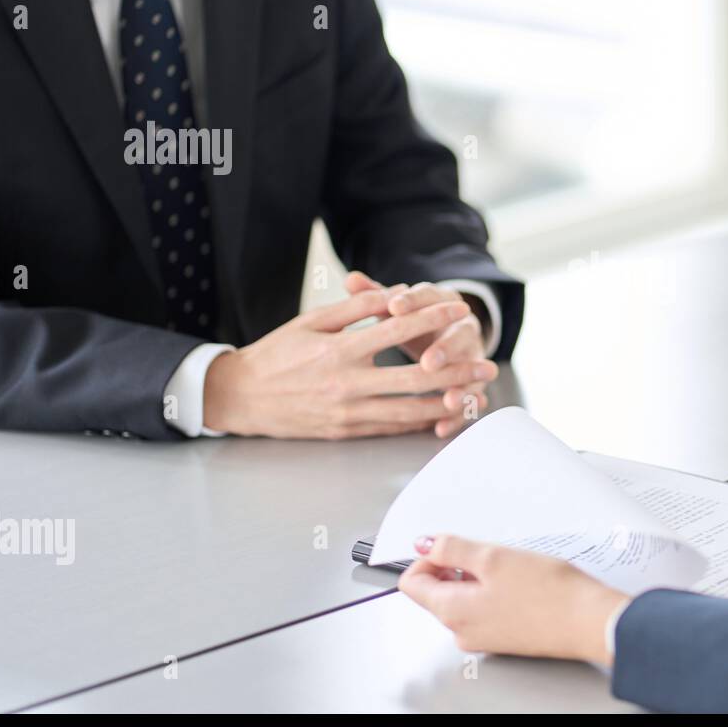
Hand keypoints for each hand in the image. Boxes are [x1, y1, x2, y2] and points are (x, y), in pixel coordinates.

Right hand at [202, 289, 496, 438]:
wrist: (240, 397)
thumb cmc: (276, 354)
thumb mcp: (311, 320)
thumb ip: (355, 307)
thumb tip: (395, 294)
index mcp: (338, 350)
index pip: (396, 331)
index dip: (432, 319)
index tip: (458, 310)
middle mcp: (346, 384)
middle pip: (414, 378)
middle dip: (456, 371)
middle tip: (487, 365)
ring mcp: (347, 412)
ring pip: (408, 410)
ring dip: (446, 403)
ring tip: (475, 395)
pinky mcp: (345, 432)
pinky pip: (390, 428)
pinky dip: (419, 422)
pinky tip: (441, 416)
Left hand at [398, 535, 629, 664]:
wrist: (589, 622)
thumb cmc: (548, 594)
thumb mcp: (493, 558)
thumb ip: (451, 549)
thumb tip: (423, 544)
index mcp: (450, 611)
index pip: (411, 583)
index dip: (428, 557)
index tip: (453, 546)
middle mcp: (460, 630)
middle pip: (437, 591)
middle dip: (456, 566)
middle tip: (489, 554)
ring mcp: (482, 636)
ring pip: (462, 598)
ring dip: (478, 577)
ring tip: (510, 568)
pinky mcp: (503, 636)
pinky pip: (484, 608)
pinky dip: (494, 590)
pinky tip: (521, 582)